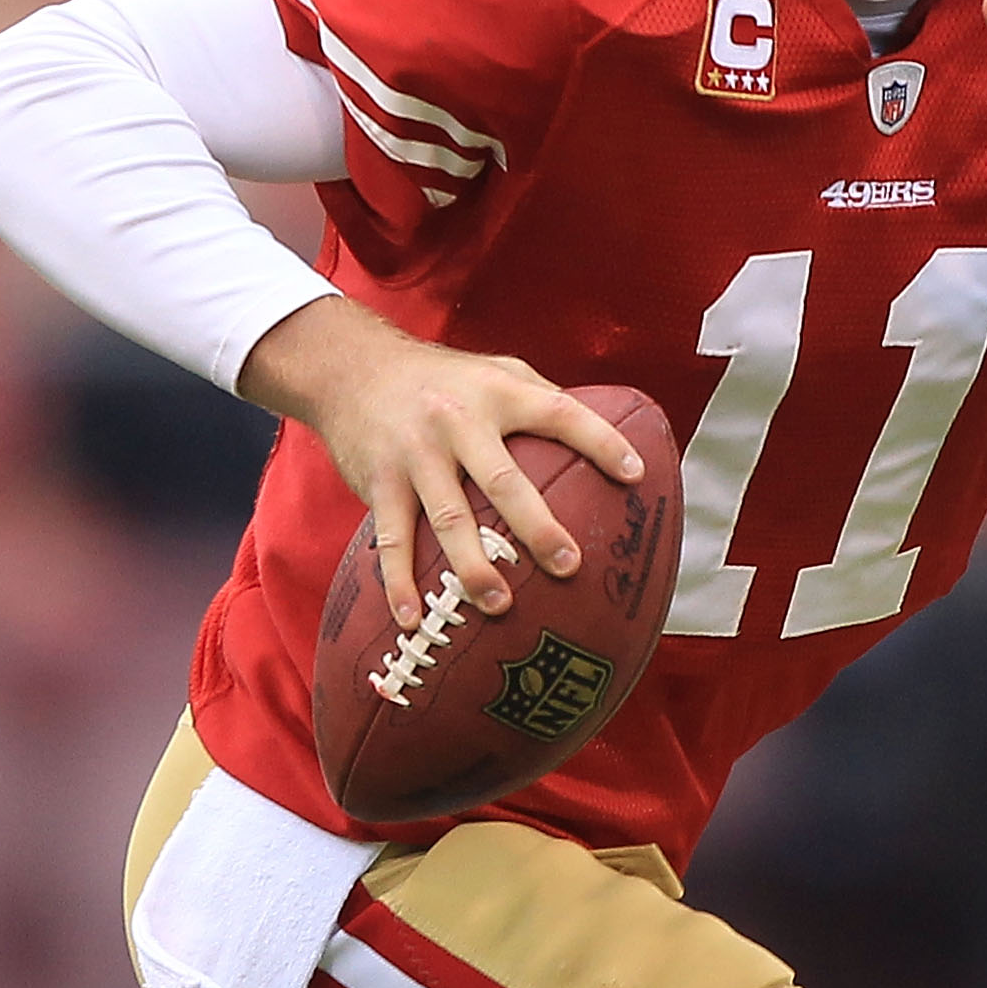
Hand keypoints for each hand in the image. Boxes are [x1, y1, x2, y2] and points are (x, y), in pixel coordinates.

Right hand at [240, 296, 643, 627]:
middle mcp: (457, 420)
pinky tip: (413, 619)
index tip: (635, 475)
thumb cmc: (441, 378)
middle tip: (569, 567)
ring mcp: (416, 454)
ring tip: (499, 605)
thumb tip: (607, 438)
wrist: (352, 368)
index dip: (599, 441)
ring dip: (472, 566)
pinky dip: (399, 582)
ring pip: (448, 517)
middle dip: (537, 527)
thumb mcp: (494, 370)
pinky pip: (392, 539)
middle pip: (503, 480)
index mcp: (497, 392)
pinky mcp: (379, 482)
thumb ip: (541, 399)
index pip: (558, 413)